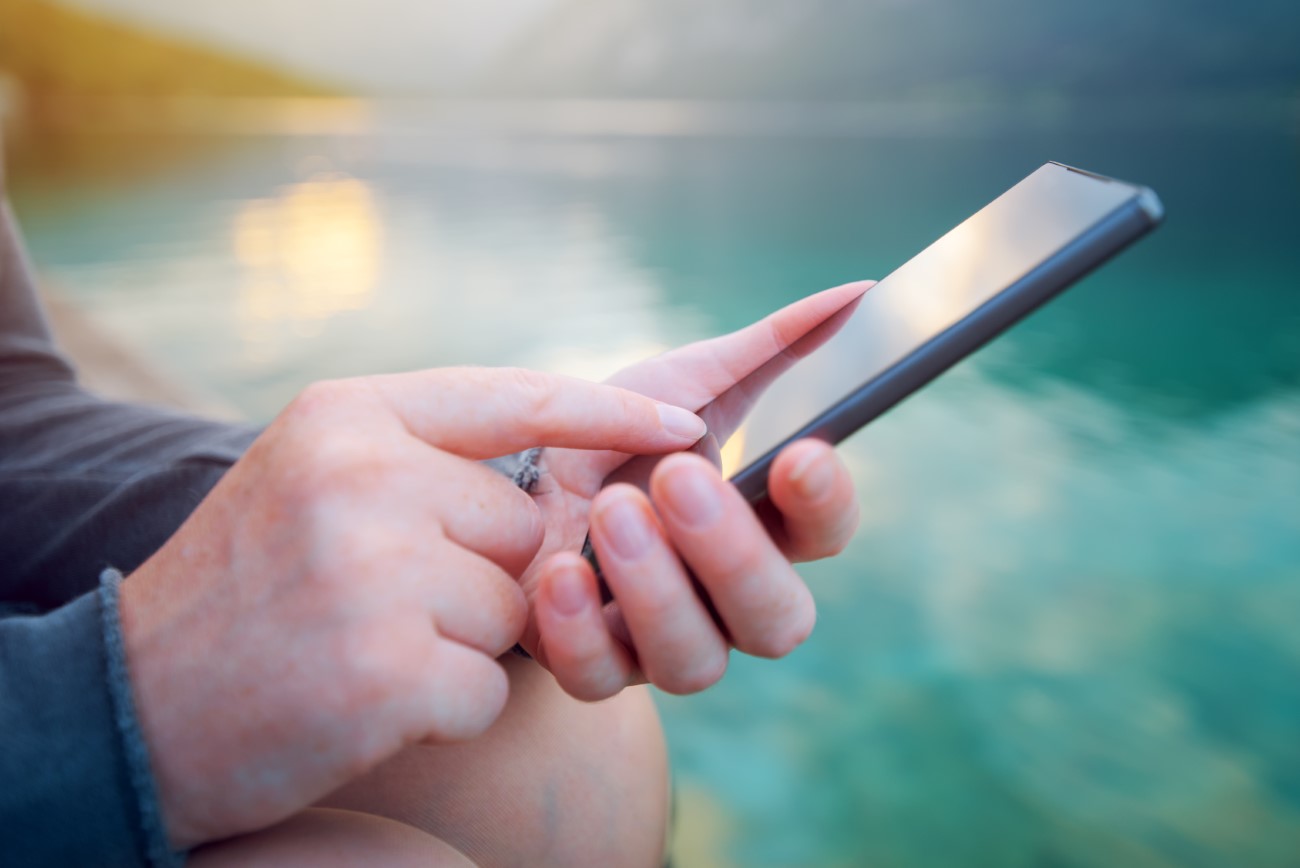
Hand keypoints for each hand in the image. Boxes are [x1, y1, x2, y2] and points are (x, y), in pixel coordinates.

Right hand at [119, 368, 705, 848]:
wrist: (132, 703)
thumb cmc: (246, 587)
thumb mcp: (312, 475)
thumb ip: (425, 456)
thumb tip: (560, 474)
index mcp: (347, 414)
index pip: (516, 397)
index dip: (610, 417)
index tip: (688, 426)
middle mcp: (363, 476)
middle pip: (524, 526)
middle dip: (482, 574)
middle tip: (385, 601)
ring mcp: (375, 571)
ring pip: (516, 609)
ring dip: (462, 645)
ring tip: (364, 647)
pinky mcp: (389, 668)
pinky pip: (489, 688)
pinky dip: (444, 707)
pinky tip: (365, 702)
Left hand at [514, 281, 870, 699]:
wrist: (505, 481)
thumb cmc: (608, 434)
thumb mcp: (684, 379)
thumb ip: (772, 345)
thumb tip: (861, 291)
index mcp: (762, 530)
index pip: (826, 533)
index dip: (825, 502)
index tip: (800, 451)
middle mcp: (725, 601)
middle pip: (778, 619)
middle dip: (733, 553)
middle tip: (677, 477)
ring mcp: (659, 644)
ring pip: (696, 662)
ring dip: (657, 585)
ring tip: (611, 510)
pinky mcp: (588, 666)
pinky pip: (597, 678)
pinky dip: (580, 629)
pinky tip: (560, 570)